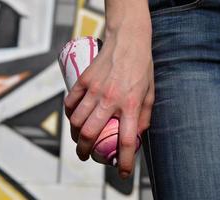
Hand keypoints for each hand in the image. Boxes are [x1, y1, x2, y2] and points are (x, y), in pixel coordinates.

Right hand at [64, 0, 153, 178]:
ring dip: (74, 135)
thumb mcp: (151, 93)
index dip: (124, 161)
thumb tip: (136, 135)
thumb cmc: (141, 67)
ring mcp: (94, 90)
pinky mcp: (83, 80)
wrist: (127, 40)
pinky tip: (72, 118)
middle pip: (90, 133)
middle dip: (84, 151)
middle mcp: (110, 100)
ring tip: (77, 139)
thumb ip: (144, 117)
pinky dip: (68, 114)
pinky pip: (70, 102)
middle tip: (85, 156)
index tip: (122, 173)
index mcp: (130, 105)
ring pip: (75, 120)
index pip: (126, 140)